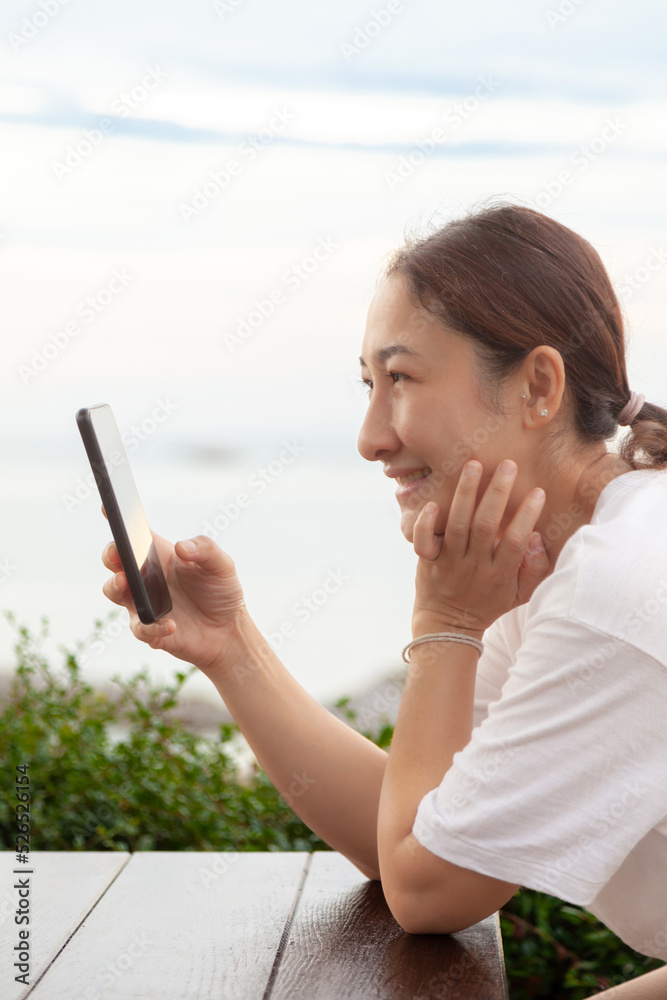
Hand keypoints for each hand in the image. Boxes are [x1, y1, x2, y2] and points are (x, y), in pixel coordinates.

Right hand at [102, 532, 247, 672]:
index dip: (119, 518)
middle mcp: (146, 577)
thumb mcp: (221, 564)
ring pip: (115, 592)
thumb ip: (205, 549)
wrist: (229, 629)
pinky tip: (169, 623)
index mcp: (160, 555)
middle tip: (117, 553)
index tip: (107, 506)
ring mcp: (144, 603)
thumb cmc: (221, 590)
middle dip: (111, 555)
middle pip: (115, 561)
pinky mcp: (149, 630)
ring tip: (125, 583)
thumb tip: (181, 547)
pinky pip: (141, 628)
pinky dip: (152, 626)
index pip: (134, 534)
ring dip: (115, 586)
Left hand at [411, 459, 550, 635]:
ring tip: (473, 465)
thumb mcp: (520, 595)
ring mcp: (449, 561)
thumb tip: (537, 538)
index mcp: (499, 573)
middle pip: (486, 526)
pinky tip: (433, 503)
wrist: (448, 624)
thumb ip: (534, 569)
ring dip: (465, 493)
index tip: (538, 491)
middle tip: (508, 464)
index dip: (527, 516)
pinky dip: (425, 523)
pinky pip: (423, 541)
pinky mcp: (428, 560)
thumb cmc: (488, 603)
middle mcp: (474, 565)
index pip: (516, 541)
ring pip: (456, 524)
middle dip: (497, 493)